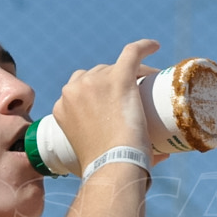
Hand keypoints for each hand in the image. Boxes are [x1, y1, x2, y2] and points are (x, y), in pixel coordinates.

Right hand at [52, 39, 158, 167]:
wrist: (112, 165)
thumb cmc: (102, 169)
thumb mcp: (86, 160)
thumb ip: (103, 158)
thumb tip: (147, 160)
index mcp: (62, 107)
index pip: (79, 91)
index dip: (98, 93)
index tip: (115, 103)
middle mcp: (73, 90)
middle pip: (96, 76)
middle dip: (113, 82)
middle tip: (135, 96)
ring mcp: (95, 81)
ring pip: (115, 67)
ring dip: (130, 72)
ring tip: (149, 84)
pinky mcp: (118, 77)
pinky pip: (131, 52)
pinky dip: (144, 47)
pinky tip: (155, 47)